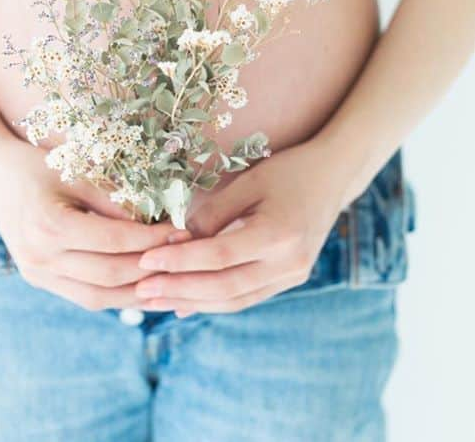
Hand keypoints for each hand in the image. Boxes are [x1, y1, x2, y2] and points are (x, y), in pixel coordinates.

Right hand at [0, 134, 192, 311]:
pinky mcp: (40, 280)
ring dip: (139, 294)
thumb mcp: (77, 173)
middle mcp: (39, 258)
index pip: (113, 242)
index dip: (152, 241)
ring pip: (98, 297)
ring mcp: (37, 274)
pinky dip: (117, 295)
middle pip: (109, 276)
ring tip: (173, 283)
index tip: (182, 232)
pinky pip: (85, 296)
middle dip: (152, 269)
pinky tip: (145, 287)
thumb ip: (114, 201)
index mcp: (49, 226)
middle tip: (186, 258)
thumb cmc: (37, 166)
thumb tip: (158, 224)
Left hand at [132, 137, 359, 315]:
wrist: (334, 177)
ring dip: (192, 302)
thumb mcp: (248, 182)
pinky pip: (246, 297)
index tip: (144, 261)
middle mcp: (290, 263)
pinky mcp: (290, 280)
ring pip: (235, 300)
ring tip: (155, 300)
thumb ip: (214, 214)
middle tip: (141, 289)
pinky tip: (183, 303)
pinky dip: (213, 300)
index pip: (219, 256)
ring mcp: (293, 276)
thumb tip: (176, 242)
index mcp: (279, 234)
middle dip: (179, 290)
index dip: (179, 262)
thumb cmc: (287, 171)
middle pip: (225, 287)